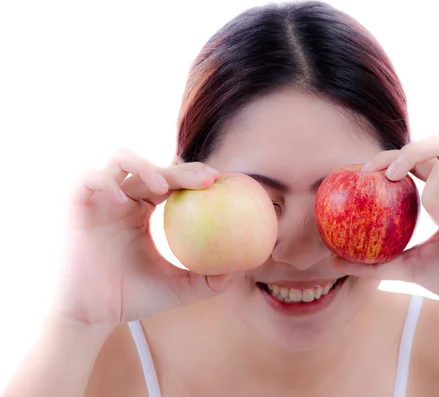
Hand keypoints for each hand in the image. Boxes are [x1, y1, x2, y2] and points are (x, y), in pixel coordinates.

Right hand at [54, 150, 231, 327]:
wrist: (91, 315)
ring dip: (145, 166)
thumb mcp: (178, 288)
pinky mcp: (77, 203)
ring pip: (121, 160)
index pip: (174, 182)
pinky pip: (89, 177)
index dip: (197, 176)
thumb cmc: (132, 298)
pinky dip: (105, 181)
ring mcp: (101, 198)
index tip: (223, 183)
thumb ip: (207, 280)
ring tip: (163, 186)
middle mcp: (125, 199)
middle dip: (184, 169)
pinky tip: (123, 200)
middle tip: (209, 179)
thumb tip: (240, 273)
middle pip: (156, 168)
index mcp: (145, 210)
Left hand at [334, 134, 438, 318]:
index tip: (362, 175)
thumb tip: (334, 261)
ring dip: (430, 179)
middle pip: (435, 144)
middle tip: (384, 175)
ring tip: (428, 212)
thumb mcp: (410, 267)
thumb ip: (376, 262)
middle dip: (404, 152)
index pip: (416, 162)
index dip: (389, 159)